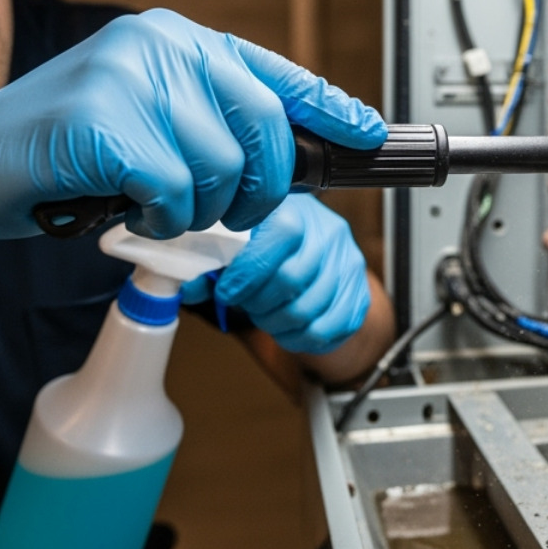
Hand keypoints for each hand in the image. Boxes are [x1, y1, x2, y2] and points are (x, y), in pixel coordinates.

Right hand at [0, 9, 385, 274]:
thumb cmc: (66, 155)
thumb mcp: (149, 123)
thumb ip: (213, 122)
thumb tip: (296, 156)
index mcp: (177, 39)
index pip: (278, 72)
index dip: (333, 108)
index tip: (372, 135)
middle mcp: (160, 43)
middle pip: (267, 126)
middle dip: (261, 186)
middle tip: (229, 209)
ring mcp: (129, 75)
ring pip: (224, 166)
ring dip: (198, 208)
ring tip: (152, 201)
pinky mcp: (104, 120)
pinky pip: (175, 189)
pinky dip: (160, 217)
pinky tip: (128, 208)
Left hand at [185, 194, 369, 354]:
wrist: (322, 262)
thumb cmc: (275, 252)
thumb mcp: (242, 247)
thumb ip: (213, 265)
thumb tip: (187, 285)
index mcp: (296, 210)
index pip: (283, 233)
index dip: (250, 270)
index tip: (229, 291)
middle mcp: (328, 233)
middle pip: (292, 278)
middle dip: (258, 303)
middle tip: (246, 305)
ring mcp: (348, 264)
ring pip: (307, 309)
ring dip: (276, 322)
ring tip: (265, 315)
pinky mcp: (360, 296)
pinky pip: (326, 329)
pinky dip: (298, 338)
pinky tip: (286, 328)